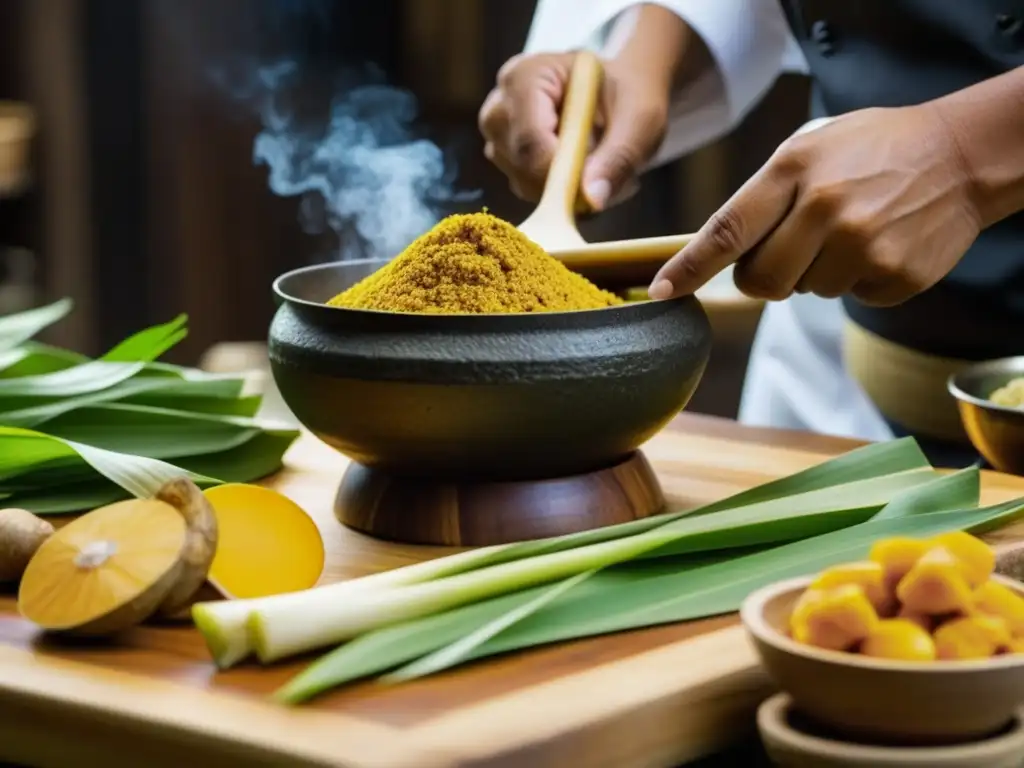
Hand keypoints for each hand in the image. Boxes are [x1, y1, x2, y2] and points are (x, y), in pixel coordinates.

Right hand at [478, 51, 669, 210]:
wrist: (618, 92)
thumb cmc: (629, 94)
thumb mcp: (640, 119)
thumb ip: (620, 156)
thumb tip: (592, 199)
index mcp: (526, 76)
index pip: (530, 140)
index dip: (561, 172)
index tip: (595, 186)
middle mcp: (500, 105)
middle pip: (521, 165)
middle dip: (566, 181)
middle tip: (608, 170)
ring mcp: (497, 134)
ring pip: (523, 183)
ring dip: (566, 188)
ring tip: (600, 163)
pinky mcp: (505, 158)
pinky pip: (527, 190)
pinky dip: (559, 192)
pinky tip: (584, 171)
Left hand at [650, 104, 983, 306]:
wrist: (960, 155)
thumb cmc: (871, 150)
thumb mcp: (810, 149)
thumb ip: (764, 196)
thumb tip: (719, 254)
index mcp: (795, 170)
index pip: (727, 230)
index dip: (690, 267)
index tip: (662, 291)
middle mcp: (826, 210)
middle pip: (760, 281)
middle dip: (764, 274)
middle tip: (794, 243)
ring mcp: (864, 246)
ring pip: (806, 291)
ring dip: (818, 271)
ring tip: (852, 228)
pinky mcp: (894, 277)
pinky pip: (850, 297)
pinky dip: (858, 278)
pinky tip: (881, 241)